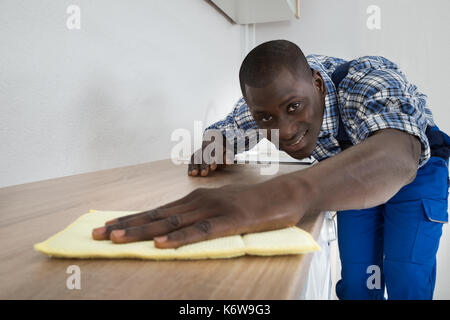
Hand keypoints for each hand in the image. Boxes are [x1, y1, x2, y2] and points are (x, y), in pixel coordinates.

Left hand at [92, 178, 307, 247]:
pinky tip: (163, 245)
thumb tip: (173, 231)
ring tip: (117, 238)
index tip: (106, 227)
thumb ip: (197, 218)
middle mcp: (197, 202)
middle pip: (156, 216)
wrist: (281, 196)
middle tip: (97, 234)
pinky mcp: (229, 221)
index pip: (156, 211)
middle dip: (125, 225)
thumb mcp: (218, 209)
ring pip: (172, 223)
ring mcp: (213, 210)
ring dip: (143, 231)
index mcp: (194, 200)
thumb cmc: (250, 205)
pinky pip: (200, 232)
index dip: (130, 220)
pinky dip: (180, 239)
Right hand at [188, 136, 233, 176]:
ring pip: (196, 157)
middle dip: (203, 165)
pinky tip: (190, 174)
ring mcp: (199, 150)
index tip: (213, 167)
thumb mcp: (228, 152)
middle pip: (203, 155)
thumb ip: (228, 157)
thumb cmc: (223, 151)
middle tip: (204, 173)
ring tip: (194, 173)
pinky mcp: (195, 155)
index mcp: (214, 144)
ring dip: (194, 166)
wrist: (216, 142)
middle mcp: (205, 147)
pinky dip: (190, 167)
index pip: (212, 152)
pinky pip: (191, 160)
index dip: (212, 160)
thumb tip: (229, 162)